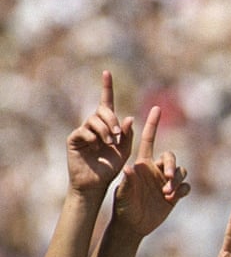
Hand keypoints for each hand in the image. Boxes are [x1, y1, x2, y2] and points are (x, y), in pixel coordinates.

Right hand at [65, 71, 134, 196]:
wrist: (96, 184)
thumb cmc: (111, 167)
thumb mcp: (124, 151)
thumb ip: (127, 136)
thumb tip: (129, 118)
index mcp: (107, 126)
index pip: (106, 103)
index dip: (106, 88)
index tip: (107, 72)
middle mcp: (94, 125)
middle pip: (102, 111)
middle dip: (112, 120)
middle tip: (117, 135)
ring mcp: (83, 131)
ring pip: (93, 120)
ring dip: (105, 130)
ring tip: (110, 143)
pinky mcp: (74, 139)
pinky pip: (83, 131)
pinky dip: (92, 137)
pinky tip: (96, 146)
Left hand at [113, 106, 190, 236]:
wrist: (132, 224)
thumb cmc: (123, 207)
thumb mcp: (122, 194)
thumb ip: (127, 181)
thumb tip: (128, 168)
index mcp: (142, 164)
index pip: (149, 139)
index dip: (153, 124)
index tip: (156, 108)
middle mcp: (156, 170)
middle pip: (170, 157)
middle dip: (171, 165)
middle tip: (167, 178)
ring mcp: (166, 182)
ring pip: (180, 172)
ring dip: (176, 181)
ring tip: (167, 193)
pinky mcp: (175, 194)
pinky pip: (186, 186)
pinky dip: (182, 190)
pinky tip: (174, 197)